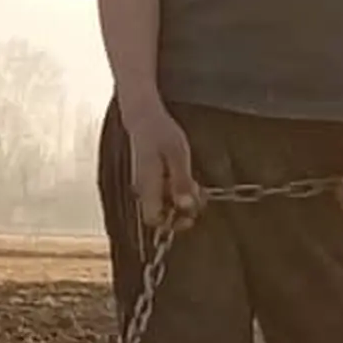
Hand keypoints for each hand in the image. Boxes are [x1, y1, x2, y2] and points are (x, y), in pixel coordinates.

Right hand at [122, 99, 200, 230]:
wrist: (144, 118)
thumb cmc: (161, 133)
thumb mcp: (177, 155)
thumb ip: (181, 182)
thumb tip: (186, 207)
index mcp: (148, 186)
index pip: (153, 219)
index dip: (171, 223)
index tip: (189, 215)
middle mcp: (143, 190)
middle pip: (160, 216)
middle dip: (181, 212)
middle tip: (199, 197)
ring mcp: (146, 186)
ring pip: (164, 205)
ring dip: (182, 201)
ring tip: (196, 185)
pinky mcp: (150, 180)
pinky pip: (164, 194)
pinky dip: (177, 192)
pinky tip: (188, 180)